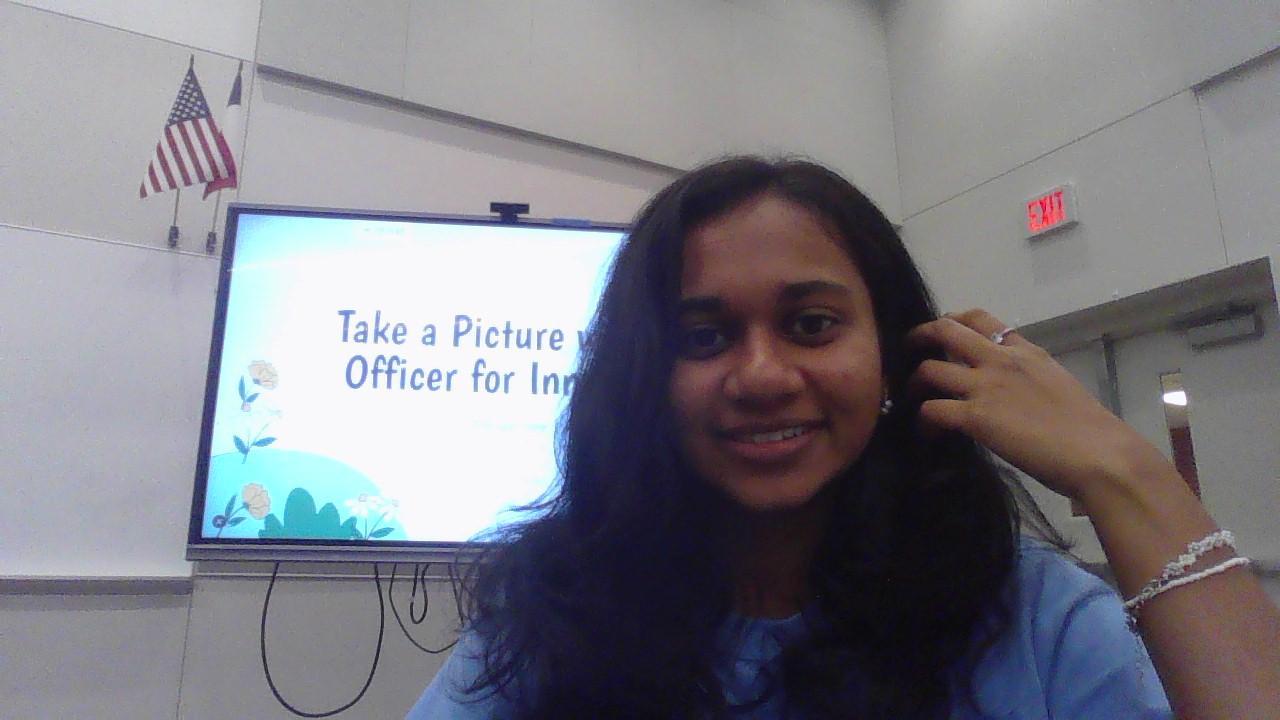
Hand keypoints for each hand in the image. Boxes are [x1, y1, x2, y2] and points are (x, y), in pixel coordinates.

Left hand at [905, 309, 1169, 500]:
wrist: (1100, 454)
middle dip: (919, 337)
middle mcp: (1002, 361)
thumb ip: (1030, 378)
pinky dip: (922, 421)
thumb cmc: (1089, 430)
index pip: (981, 319)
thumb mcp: (1058, 385)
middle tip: (907, 353)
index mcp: (1025, 352)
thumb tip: (1014, 390)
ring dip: (913, 383)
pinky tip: (927, 434)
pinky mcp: (976, 417)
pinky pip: (932, 411)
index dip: (953, 322)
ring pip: (929, 370)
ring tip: (912, 398)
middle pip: (945, 330)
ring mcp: (987, 387)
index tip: (940, 334)